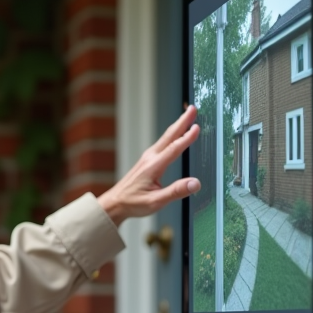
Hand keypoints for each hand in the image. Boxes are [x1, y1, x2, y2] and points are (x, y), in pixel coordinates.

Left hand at [97, 105, 200, 225]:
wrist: (115, 203)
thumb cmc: (133, 203)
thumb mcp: (156, 201)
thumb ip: (176, 192)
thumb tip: (195, 183)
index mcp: (153, 166)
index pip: (173, 149)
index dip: (186, 137)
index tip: (196, 126)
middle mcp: (150, 158)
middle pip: (169, 136)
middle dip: (182, 121)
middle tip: (192, 108)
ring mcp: (147, 157)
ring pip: (166, 137)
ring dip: (178, 125)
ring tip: (187, 116)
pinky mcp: (147, 160)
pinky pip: (163, 143)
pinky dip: (172, 135)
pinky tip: (176, 135)